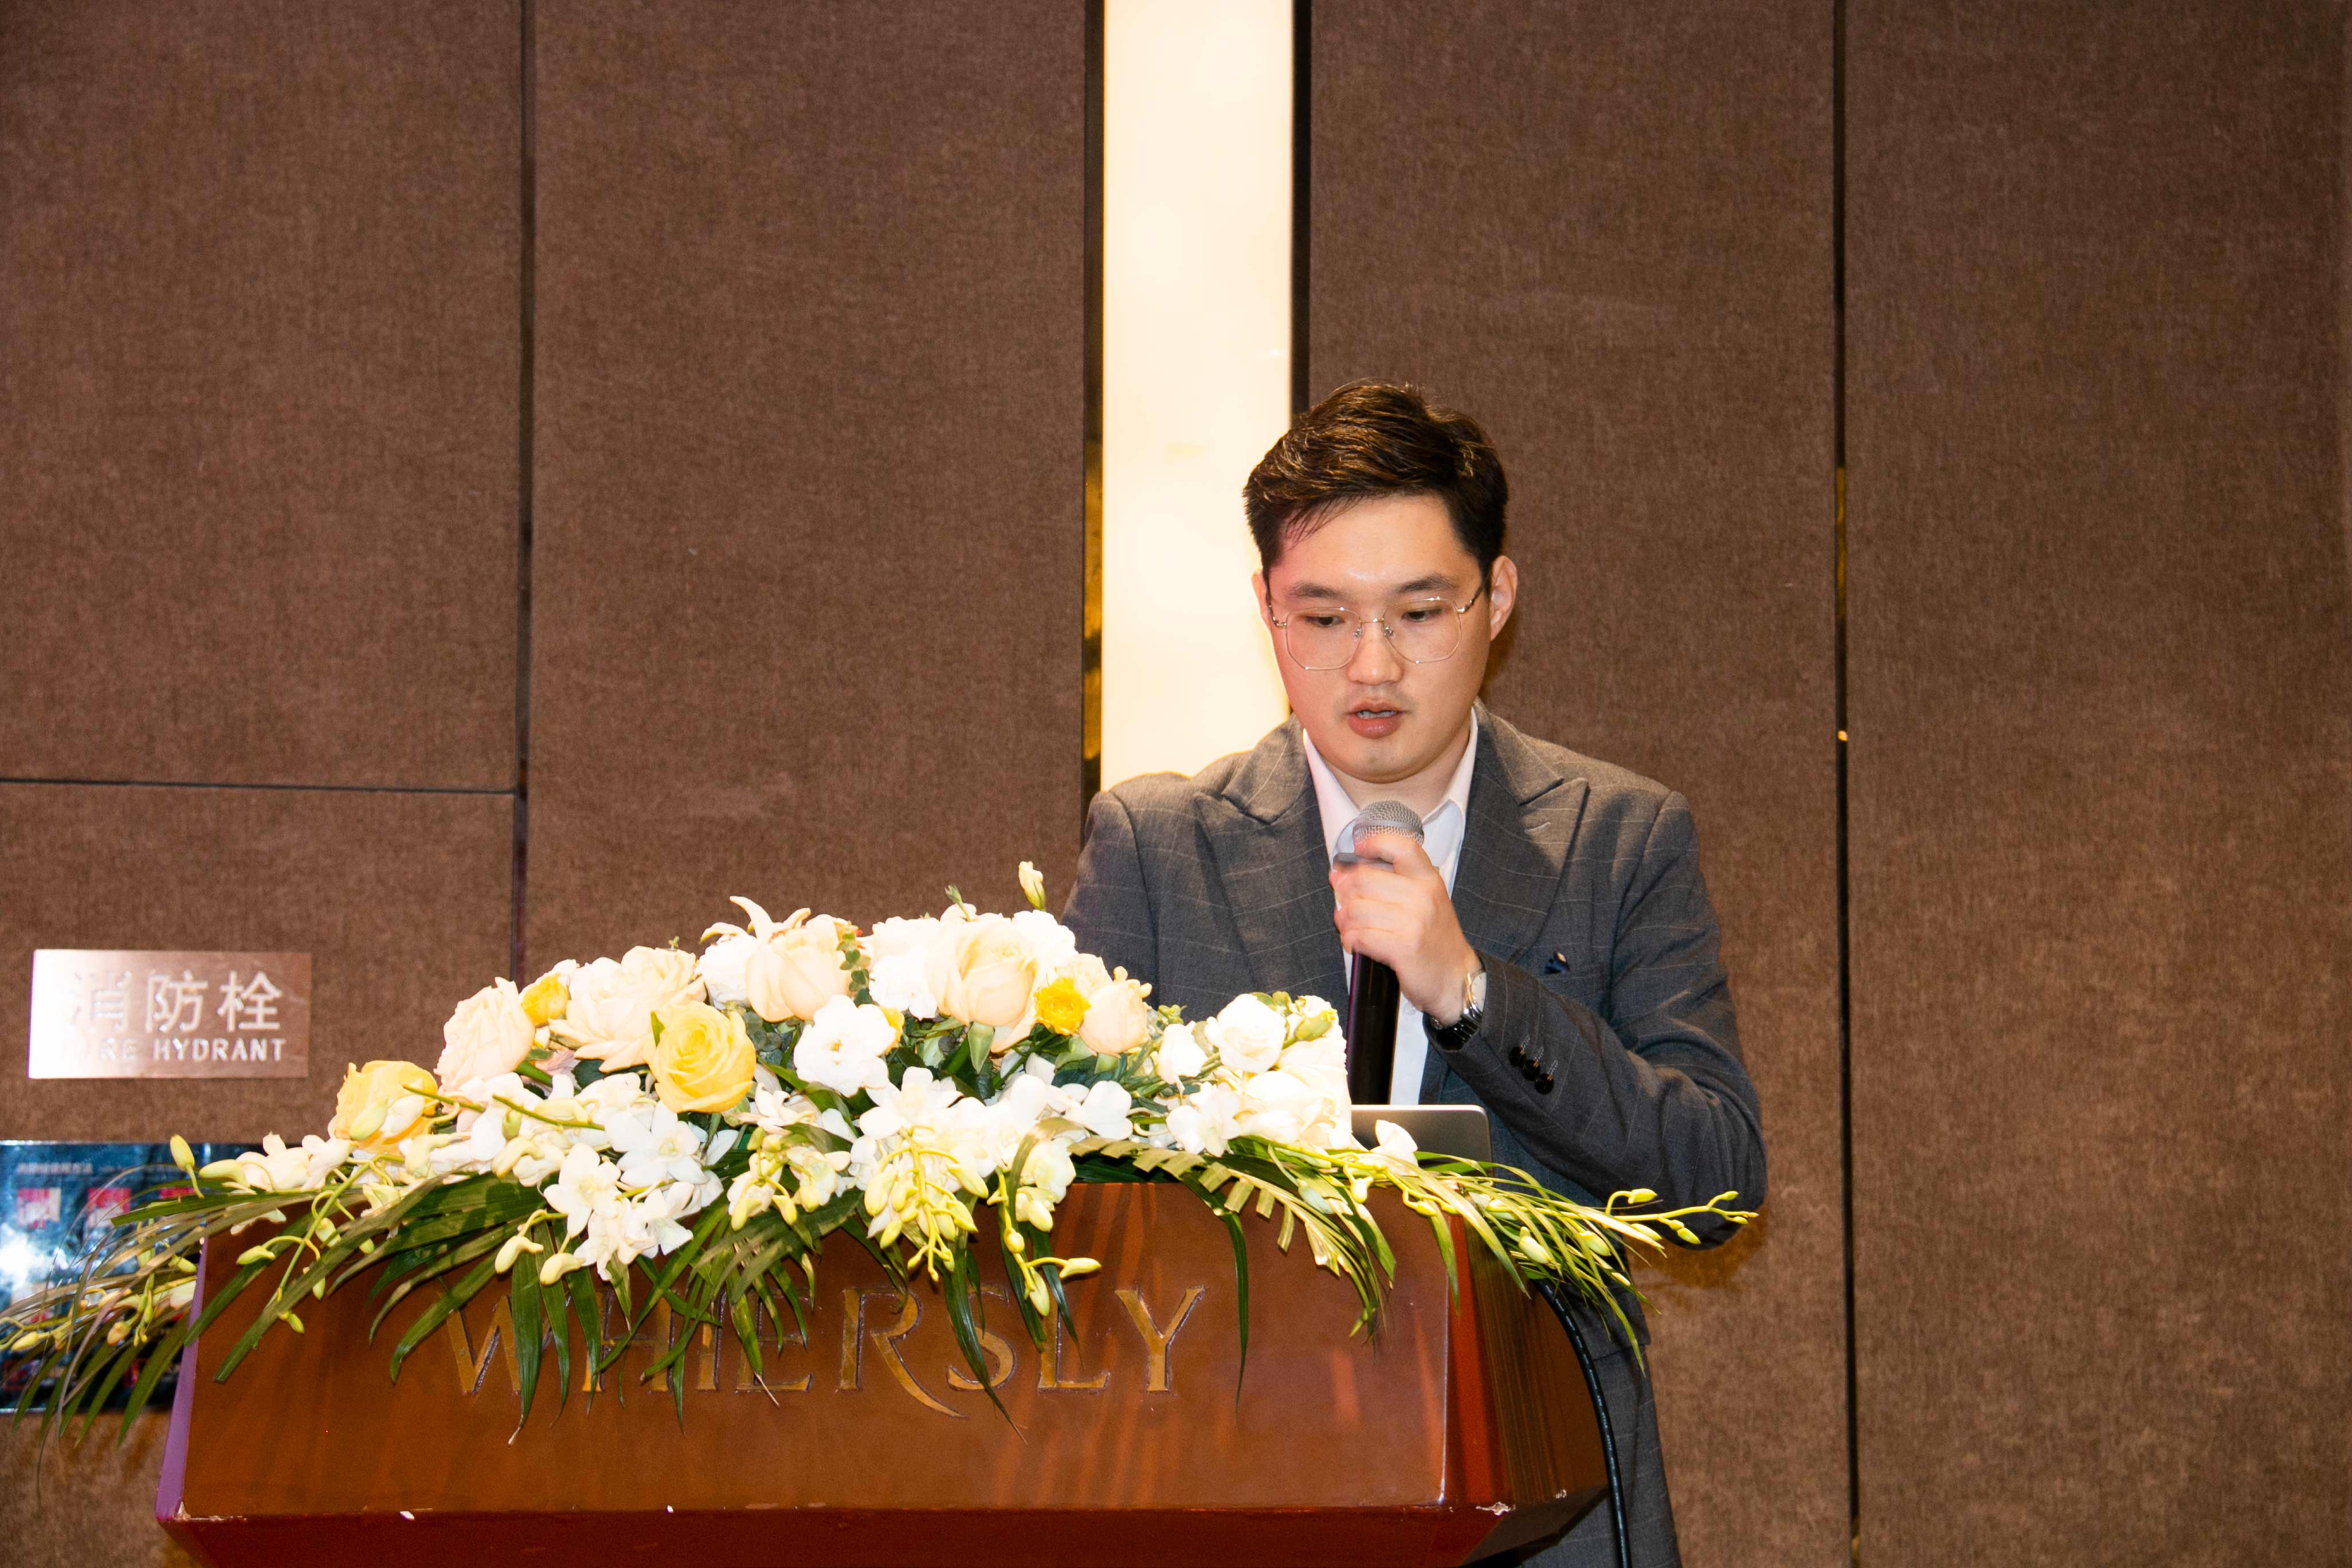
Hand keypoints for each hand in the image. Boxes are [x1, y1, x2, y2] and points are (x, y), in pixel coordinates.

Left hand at [1329, 831, 1479, 1023]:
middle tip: (1343, 903)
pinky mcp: (1403, 947)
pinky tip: (1353, 942)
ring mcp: (1413, 921)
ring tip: (1347, 926)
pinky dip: (1350, 939)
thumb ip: (1392, 884)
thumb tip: (1341, 875)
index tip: (1358, 850)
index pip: (1400, 846)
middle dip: (1344, 892)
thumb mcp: (1426, 901)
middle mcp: (1422, 896)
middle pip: (1363, 879)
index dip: (1373, 843)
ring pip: (1356, 910)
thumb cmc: (1434, 940)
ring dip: (1343, 919)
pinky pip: (1360, 936)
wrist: (1455, 978)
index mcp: (1428, 879)